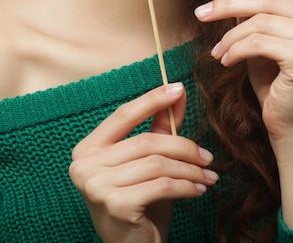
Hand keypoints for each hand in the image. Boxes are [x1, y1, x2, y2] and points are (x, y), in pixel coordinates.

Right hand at [69, 83, 217, 242]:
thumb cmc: (139, 203)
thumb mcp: (149, 161)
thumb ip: (160, 126)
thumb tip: (177, 92)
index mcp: (88, 148)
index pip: (123, 115)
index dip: (152, 100)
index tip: (178, 88)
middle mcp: (84, 165)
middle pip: (145, 142)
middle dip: (183, 146)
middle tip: (207, 156)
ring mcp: (96, 186)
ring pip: (156, 164)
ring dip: (189, 169)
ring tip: (206, 175)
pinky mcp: (115, 205)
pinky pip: (161, 185)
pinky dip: (186, 186)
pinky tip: (198, 190)